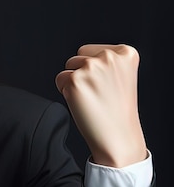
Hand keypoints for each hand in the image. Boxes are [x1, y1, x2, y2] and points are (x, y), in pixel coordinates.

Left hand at [55, 44, 146, 167]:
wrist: (118, 136)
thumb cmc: (117, 109)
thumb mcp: (122, 75)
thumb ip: (107, 61)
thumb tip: (82, 57)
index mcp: (126, 53)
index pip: (90, 50)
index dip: (93, 69)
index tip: (107, 84)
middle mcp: (109, 57)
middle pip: (78, 57)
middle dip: (82, 73)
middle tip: (97, 92)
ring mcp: (91, 68)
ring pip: (68, 68)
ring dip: (73, 82)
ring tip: (91, 97)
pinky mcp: (75, 81)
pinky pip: (60, 80)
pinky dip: (66, 91)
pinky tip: (82, 102)